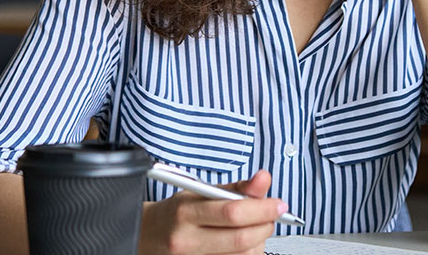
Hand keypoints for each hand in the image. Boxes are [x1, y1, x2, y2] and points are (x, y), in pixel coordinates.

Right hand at [139, 170, 283, 254]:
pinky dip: (249, 253)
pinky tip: (245, 243)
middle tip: (272, 215)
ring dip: (259, 241)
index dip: (263, 208)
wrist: (148, 236)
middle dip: (266, 225)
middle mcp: (187, 239)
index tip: (279, 204)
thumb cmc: (177, 212)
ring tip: (255, 228)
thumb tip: (263, 179)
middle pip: (241, 238)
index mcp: (186, 212)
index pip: (233, 212)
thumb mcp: (201, 192)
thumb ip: (237, 188)